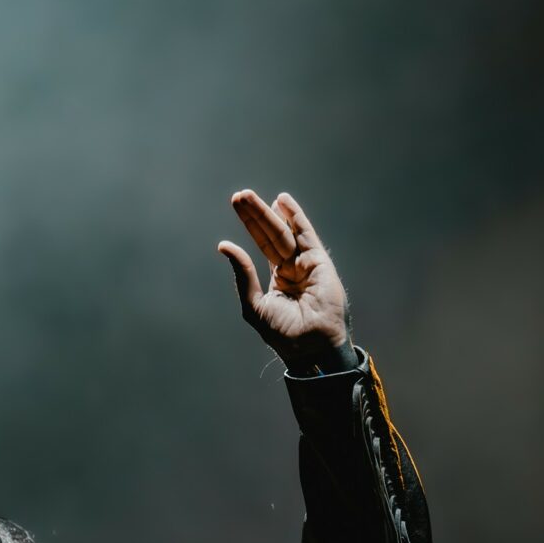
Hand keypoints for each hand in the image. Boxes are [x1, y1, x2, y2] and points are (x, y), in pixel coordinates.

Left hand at [218, 189, 356, 372]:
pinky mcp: (319, 262)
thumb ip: (242, 275)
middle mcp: (292, 268)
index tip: (237, 206)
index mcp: (277, 280)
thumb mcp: (254, 304)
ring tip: (250, 196)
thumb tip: (224, 246)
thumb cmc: (283, 334)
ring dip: (269, 212)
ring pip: (284, 232)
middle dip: (255, 215)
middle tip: (239, 196)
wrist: (310, 347)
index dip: (249, 226)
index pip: (261, 246)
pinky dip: (295, 217)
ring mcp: (306, 264)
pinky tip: (283, 201)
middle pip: (270, 235)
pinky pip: (306, 235)